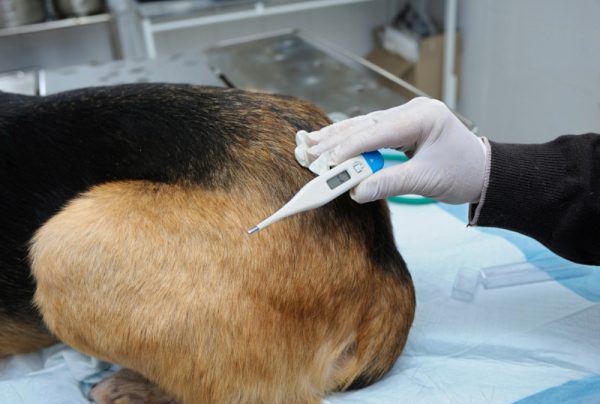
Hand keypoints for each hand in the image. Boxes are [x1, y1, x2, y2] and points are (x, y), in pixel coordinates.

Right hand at [297, 97, 487, 203]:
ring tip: (310, 145)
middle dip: (336, 140)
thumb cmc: (461, 174)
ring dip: (337, 138)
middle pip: (366, 124)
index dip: (352, 146)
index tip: (330, 160)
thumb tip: (356, 191)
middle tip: (308, 150)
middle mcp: (413, 110)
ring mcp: (406, 116)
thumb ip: (390, 183)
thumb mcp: (426, 181)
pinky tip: (329, 143)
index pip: (380, 130)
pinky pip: (370, 132)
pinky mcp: (401, 126)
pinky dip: (350, 141)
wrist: (482, 172)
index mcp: (424, 117)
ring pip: (364, 125)